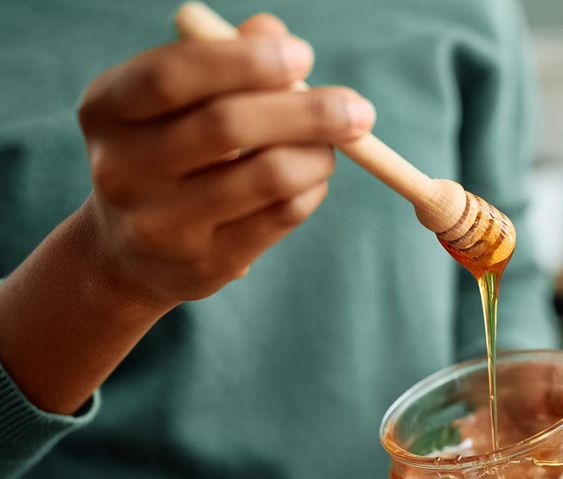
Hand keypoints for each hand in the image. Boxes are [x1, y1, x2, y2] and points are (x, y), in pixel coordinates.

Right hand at [77, 13, 374, 309]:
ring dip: (317, 155)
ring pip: (266, 177)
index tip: (303, 56)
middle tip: (357, 109)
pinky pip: (280, 217)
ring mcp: (162, 224)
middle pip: (226, 127)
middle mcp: (123, 168)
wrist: (130, 252)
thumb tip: (274, 32)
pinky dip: (312, 191)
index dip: (244, 62)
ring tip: (336, 145)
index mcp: (108, 109)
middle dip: (305, 112)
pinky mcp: (205, 265)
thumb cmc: (168, 154)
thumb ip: (221, 62)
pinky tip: (315, 178)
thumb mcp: (177, 104)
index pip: (173, 76)